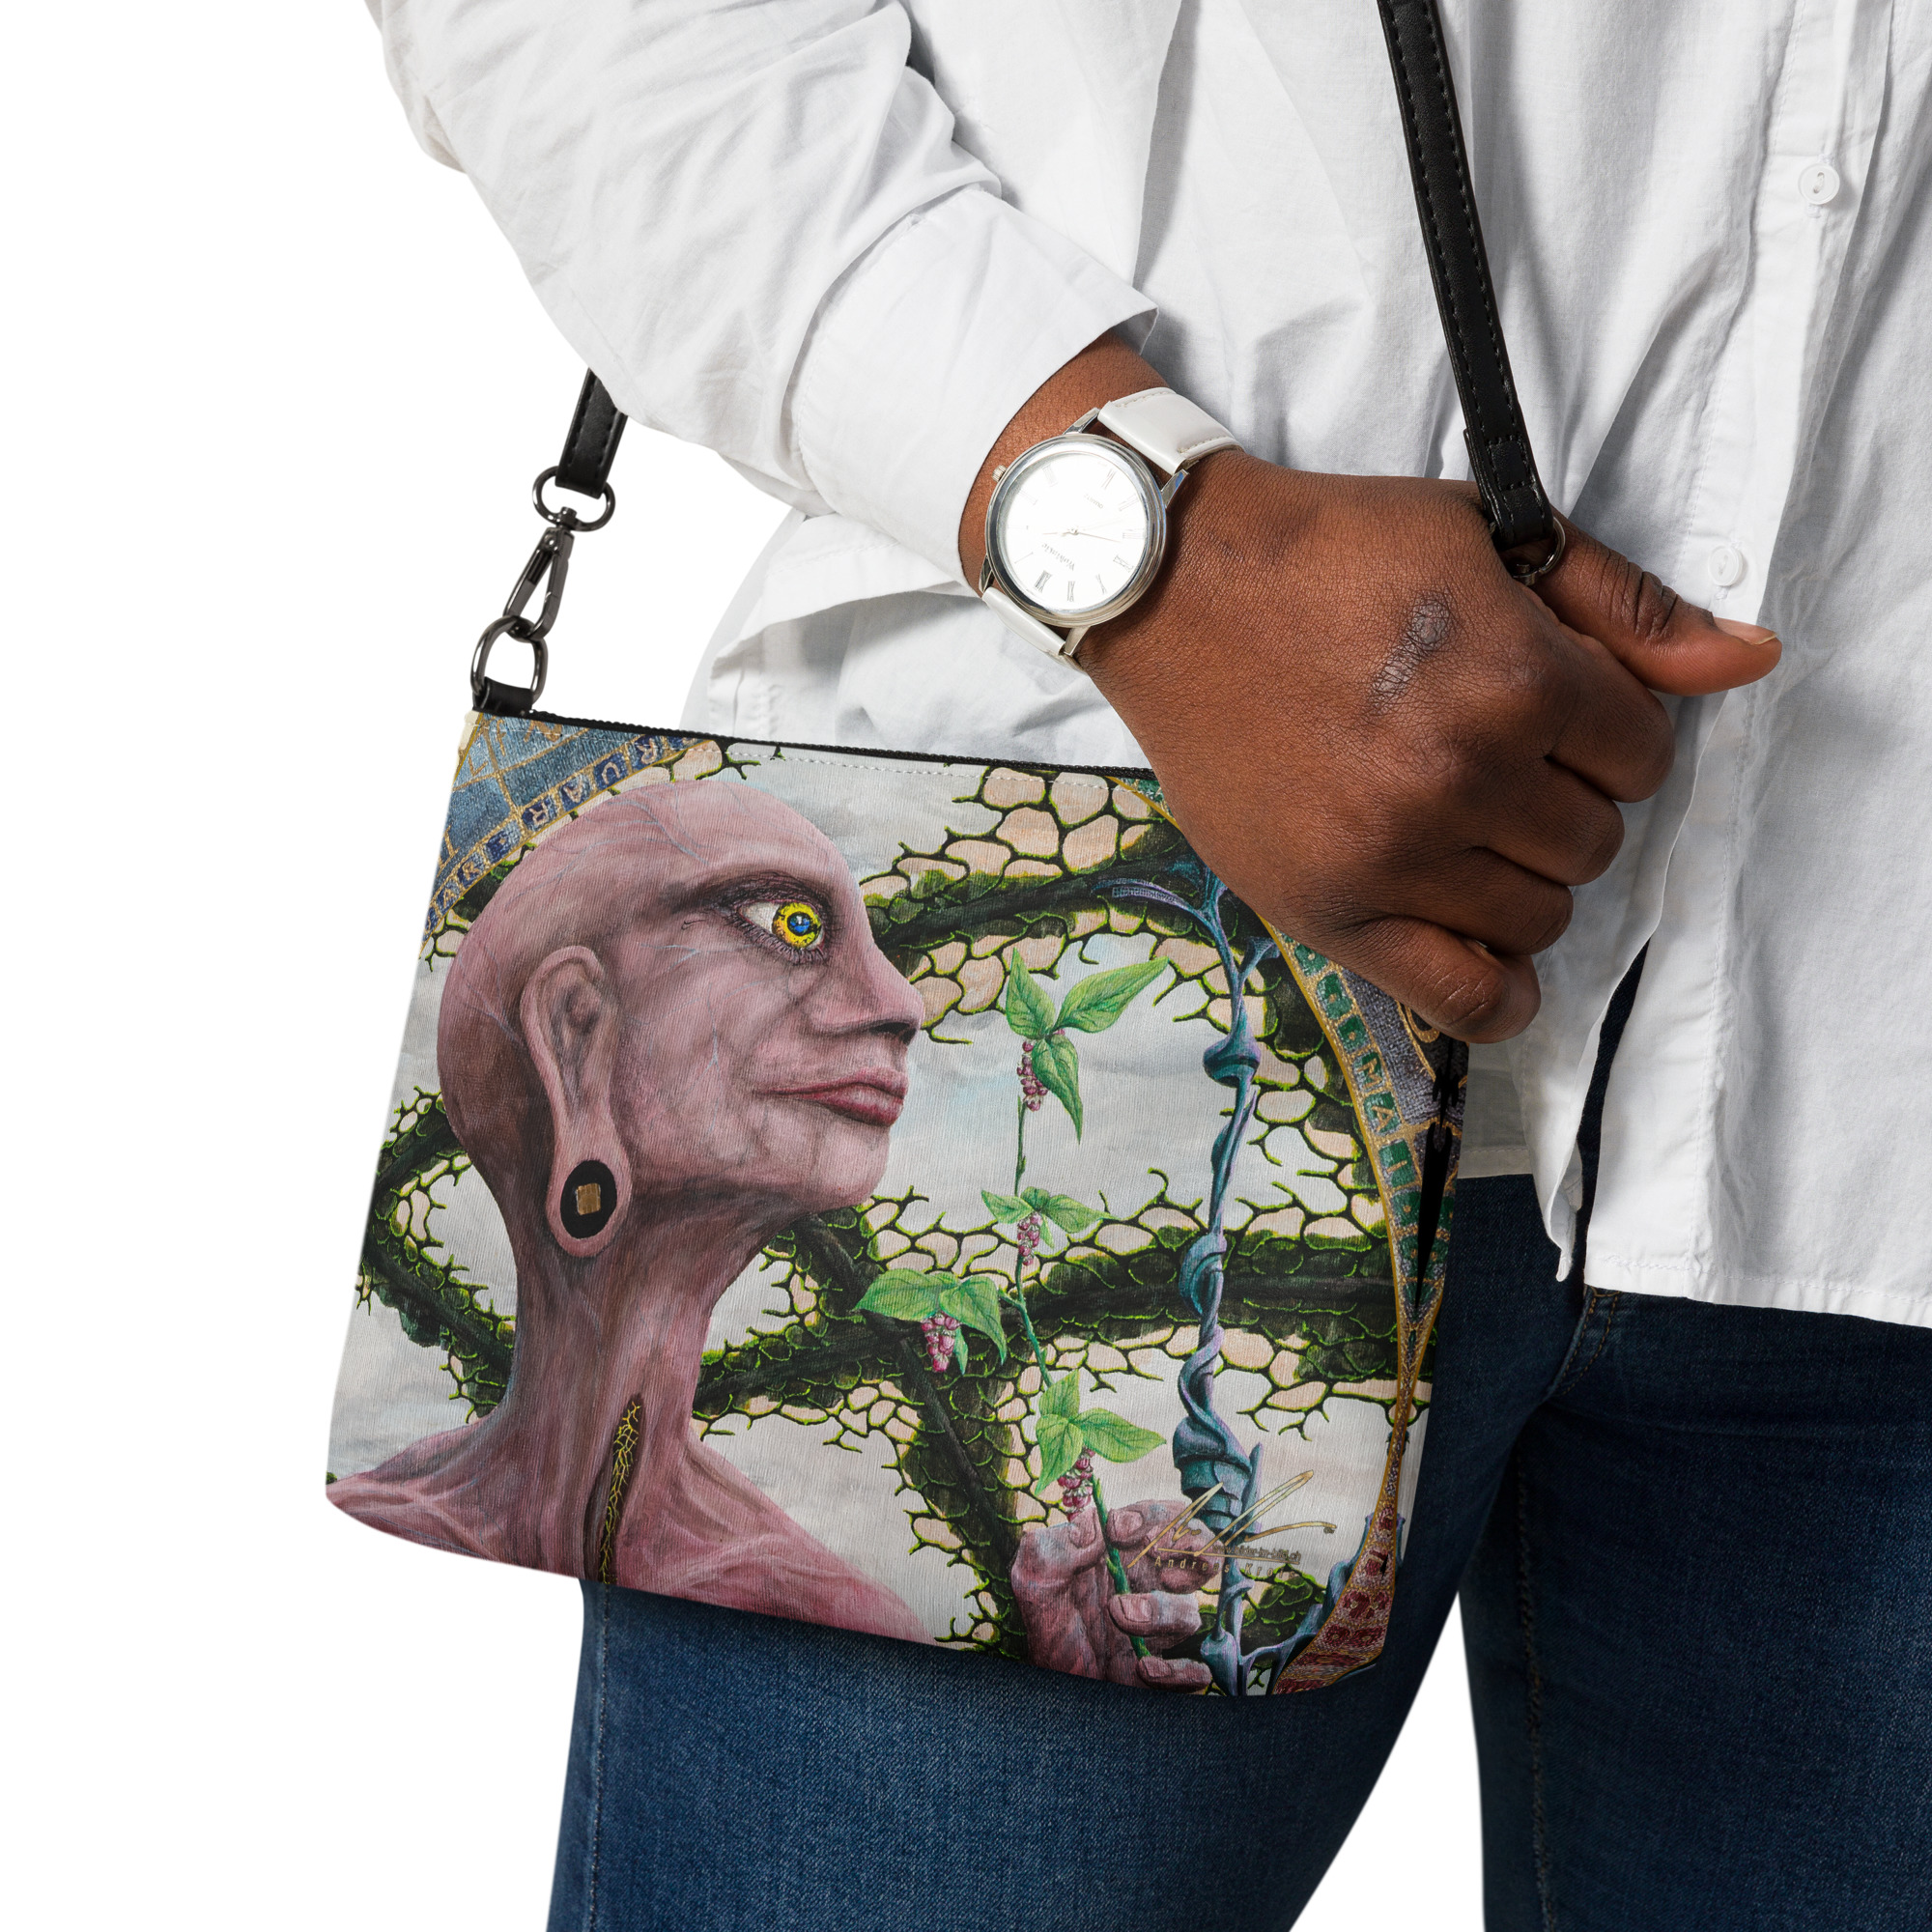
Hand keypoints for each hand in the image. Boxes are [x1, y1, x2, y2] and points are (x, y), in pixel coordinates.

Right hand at [960, 339, 1780, 1040]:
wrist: (1175, 588)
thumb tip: (1755, 662)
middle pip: (1594, 843)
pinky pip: (1456, 998)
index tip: (1556, 714)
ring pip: (1540, 918)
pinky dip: (1499, 998)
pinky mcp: (1328, 906)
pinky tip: (1500, 965)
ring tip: (1467, 832)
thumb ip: (1626, 608)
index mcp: (1517, 678)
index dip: (1609, 732)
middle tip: (1496, 764)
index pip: (1641, 756)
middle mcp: (1462, 776)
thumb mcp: (1489, 541)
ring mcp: (1393, 853)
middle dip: (1565, 802)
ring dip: (1523, 880)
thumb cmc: (1332, 551)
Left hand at [1010, 1498, 1215, 1688]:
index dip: (1149, 1516)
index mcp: (1122, 1552)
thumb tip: (1091, 1533)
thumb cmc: (1047, 1623)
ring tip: (1119, 1616)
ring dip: (1161, 1612)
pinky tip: (1145, 1670)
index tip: (1119, 1531)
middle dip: (1190, 1551)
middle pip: (1198, 1553)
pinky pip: (1196, 1672)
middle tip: (1161, 1564)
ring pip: (1189, 1612)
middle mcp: (1148, 1584)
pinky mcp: (1164, 1671)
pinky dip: (1178, 1672)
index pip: (1157, 1517)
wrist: (1047, 1686)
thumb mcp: (1031, 1578)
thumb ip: (1051, 1547)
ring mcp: (1159, 1628)